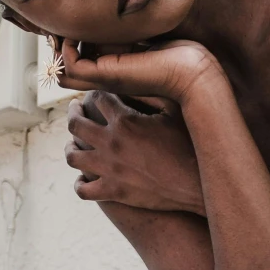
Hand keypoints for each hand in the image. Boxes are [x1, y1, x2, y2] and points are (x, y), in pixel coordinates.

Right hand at [56, 35, 220, 106]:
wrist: (194, 73)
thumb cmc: (182, 55)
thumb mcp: (148, 35)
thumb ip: (132, 28)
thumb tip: (119, 4)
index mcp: (116, 69)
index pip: (80, 64)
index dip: (71, 44)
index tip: (76, 23)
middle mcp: (106, 76)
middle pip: (65, 72)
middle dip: (59, 47)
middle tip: (65, 27)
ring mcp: (105, 78)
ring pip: (63, 72)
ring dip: (60, 47)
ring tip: (68, 28)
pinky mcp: (107, 76)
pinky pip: (71, 66)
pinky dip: (67, 49)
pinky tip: (80, 34)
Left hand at [65, 91, 206, 214]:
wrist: (199, 185)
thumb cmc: (192, 144)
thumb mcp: (176, 110)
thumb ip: (153, 91)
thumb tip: (139, 77)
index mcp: (125, 120)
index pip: (97, 97)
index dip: (96, 92)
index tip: (98, 93)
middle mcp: (110, 143)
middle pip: (76, 123)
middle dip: (74, 112)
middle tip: (76, 109)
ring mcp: (108, 170)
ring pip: (72, 156)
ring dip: (71, 146)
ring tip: (74, 143)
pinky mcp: (113, 192)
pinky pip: (83, 189)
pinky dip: (81, 183)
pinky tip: (85, 178)